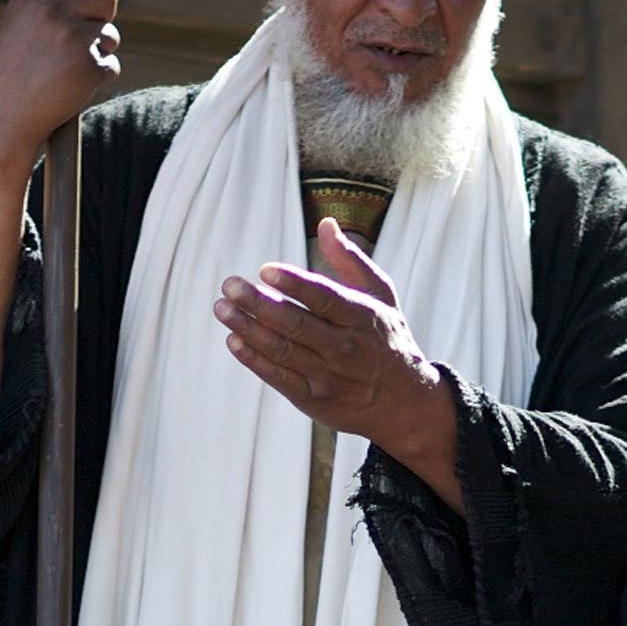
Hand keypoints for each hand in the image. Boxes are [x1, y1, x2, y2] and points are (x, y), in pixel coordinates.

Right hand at [0, 0, 120, 177]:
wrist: (2, 116)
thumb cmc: (11, 69)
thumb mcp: (19, 22)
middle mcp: (52, 12)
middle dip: (101, 14)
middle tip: (79, 35)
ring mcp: (73, 39)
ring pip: (110, 32)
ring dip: (98, 48)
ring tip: (64, 65)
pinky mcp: (90, 67)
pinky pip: (111, 64)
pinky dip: (96, 76)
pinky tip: (69, 85)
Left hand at [212, 219, 452, 464]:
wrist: (403, 401)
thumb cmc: (387, 338)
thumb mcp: (381, 295)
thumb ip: (350, 260)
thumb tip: (326, 223)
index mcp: (362, 317)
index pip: (325, 298)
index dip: (294, 284)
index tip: (265, 270)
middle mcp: (345, 347)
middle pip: (296, 324)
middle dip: (259, 304)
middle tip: (230, 286)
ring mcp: (329, 375)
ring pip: (282, 350)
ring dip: (248, 329)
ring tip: (223, 308)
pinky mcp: (314, 399)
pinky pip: (278, 378)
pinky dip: (254, 360)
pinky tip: (234, 340)